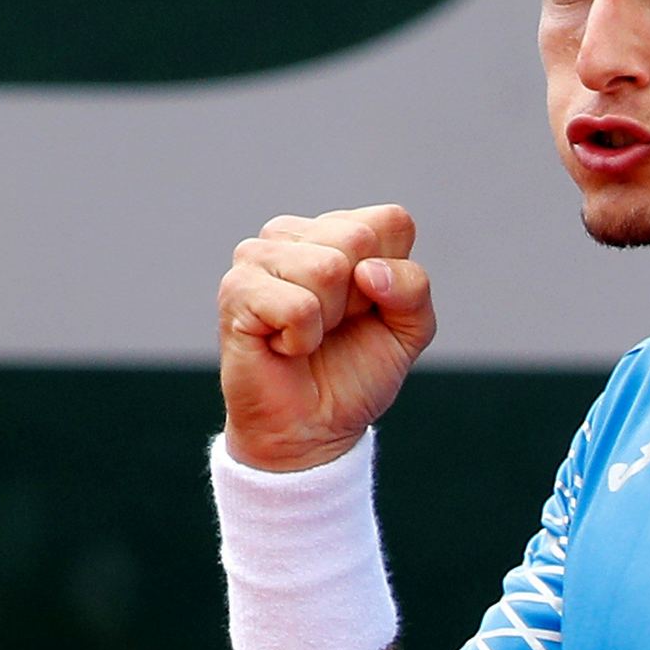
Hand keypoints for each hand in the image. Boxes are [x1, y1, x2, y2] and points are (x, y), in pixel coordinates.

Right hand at [218, 205, 435, 471]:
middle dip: (360, 299)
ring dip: (328, 319)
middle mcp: (295, 233)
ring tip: (308, 335)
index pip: (391, 222)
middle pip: (358, 239)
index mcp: (340, 230)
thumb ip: (412, 289)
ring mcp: (259, 256)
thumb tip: (368, 271)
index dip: (393, 278)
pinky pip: (298, 306)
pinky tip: (283, 346)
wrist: (313, 428)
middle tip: (335, 326)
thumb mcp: (409, 329)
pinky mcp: (236, 289)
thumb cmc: (355, 372)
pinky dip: (302, 339)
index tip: (369, 308)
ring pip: (327, 268)